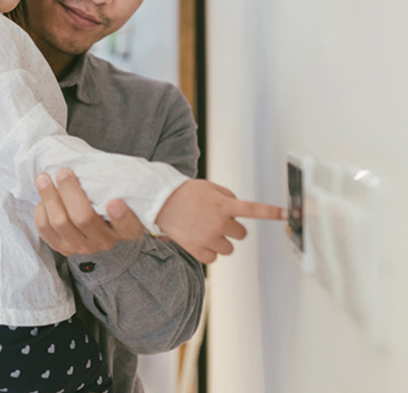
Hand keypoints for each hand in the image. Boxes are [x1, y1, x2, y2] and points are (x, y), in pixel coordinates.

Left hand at [34, 168, 146, 255]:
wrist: (91, 216)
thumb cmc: (103, 197)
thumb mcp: (113, 190)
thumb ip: (107, 182)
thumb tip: (87, 161)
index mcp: (126, 227)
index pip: (129, 227)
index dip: (123, 217)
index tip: (114, 202)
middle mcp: (105, 240)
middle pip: (84, 218)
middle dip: (70, 192)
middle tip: (63, 172)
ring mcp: (83, 246)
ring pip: (61, 223)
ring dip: (50, 197)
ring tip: (43, 178)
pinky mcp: (63, 248)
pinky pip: (46, 230)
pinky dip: (41, 211)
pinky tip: (43, 199)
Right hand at [155, 180, 285, 263]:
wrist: (159, 201)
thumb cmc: (184, 193)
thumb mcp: (209, 188)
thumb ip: (228, 198)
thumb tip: (236, 211)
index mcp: (224, 205)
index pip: (253, 210)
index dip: (272, 213)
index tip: (287, 214)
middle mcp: (219, 222)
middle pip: (241, 234)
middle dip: (231, 229)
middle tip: (215, 221)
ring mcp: (208, 237)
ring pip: (228, 248)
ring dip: (220, 241)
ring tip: (203, 229)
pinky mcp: (197, 248)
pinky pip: (213, 258)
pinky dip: (208, 251)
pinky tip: (198, 239)